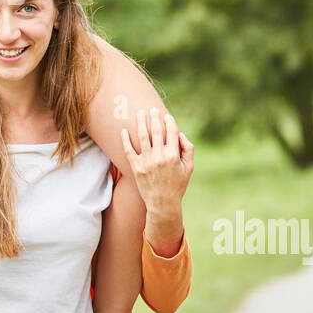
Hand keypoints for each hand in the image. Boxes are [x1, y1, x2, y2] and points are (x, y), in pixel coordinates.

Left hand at [120, 108, 192, 226]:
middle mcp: (159, 156)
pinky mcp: (136, 167)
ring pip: (142, 136)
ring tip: (139, 113)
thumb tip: (180, 134)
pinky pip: (129, 150)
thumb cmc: (177, 185)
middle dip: (154, 117)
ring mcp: (146, 161)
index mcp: (173, 155)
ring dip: (141, 122)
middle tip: (152, 109)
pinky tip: (123, 130)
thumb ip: (188, 149)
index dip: (169, 122)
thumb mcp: (189, 168)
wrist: (163, 203)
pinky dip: (125, 139)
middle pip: (156, 131)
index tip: (166, 116)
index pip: (171, 132)